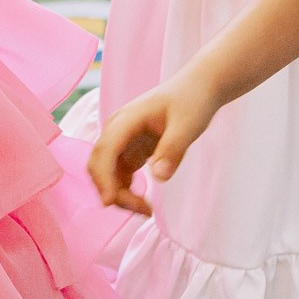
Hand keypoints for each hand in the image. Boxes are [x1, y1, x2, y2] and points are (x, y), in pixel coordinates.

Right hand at [88, 73, 220, 213]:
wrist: (198, 88)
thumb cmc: (193, 101)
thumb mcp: (188, 125)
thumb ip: (172, 149)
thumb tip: (158, 177)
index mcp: (126, 120)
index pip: (104, 151)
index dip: (102, 177)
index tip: (110, 202)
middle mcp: (117, 130)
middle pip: (99, 166)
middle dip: (112, 192)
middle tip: (143, 210)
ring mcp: (121, 141)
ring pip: (106, 174)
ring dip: (119, 195)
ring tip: (146, 210)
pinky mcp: (129, 150)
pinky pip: (118, 176)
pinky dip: (125, 192)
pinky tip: (143, 202)